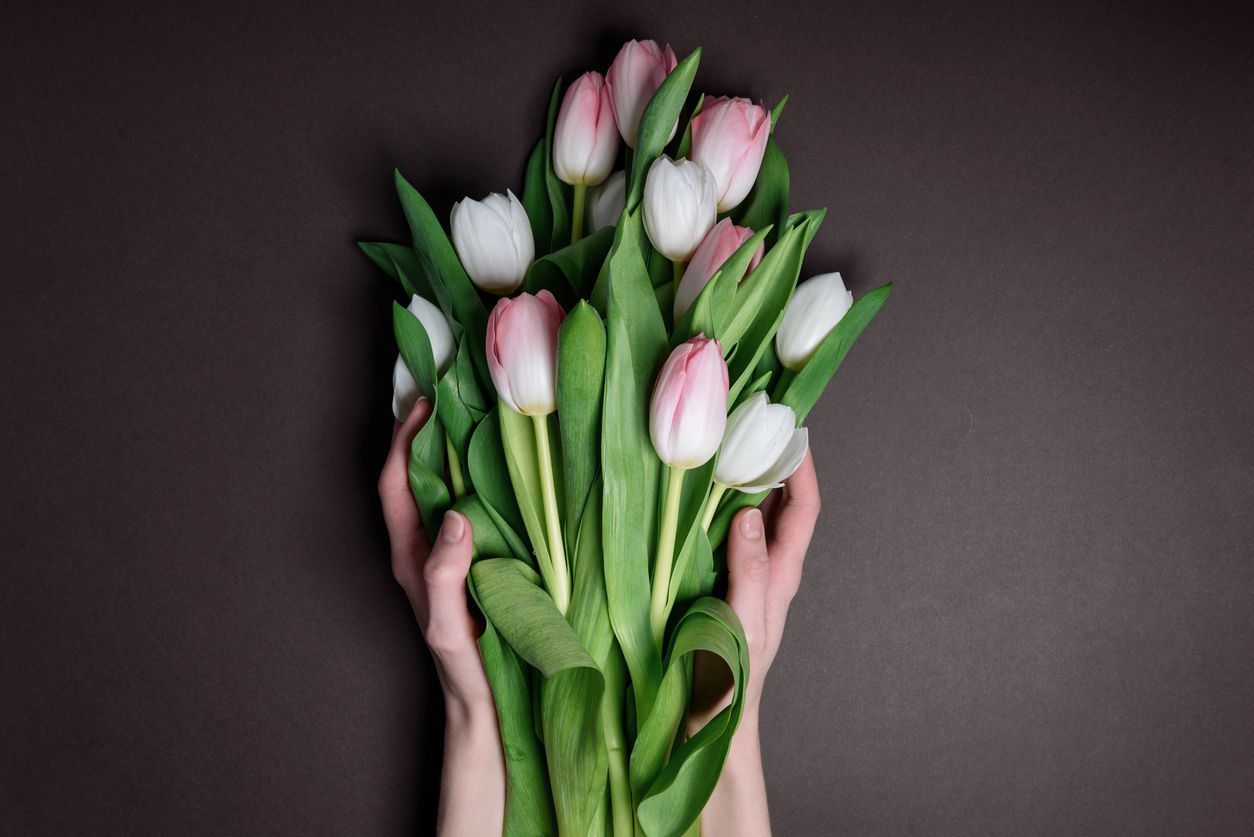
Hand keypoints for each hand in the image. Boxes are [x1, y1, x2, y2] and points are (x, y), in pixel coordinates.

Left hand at [378, 399, 504, 835]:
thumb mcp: (448, 626)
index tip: (428, 398)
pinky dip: (489, 482)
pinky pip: (478, 511)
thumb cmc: (462, 672)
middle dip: (432, 431)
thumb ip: (444, 574)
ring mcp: (453, 557)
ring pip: (449, 491)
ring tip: (487, 414)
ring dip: (461, 452)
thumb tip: (456, 514)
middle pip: (420, 477)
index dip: (407, 438)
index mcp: (411, 556)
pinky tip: (516, 471)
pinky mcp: (479, 566)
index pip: (398, 483)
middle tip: (460, 390)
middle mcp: (427, 549)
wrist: (485, 712)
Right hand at [689, 451, 821, 835]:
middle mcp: (761, 569)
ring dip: (734, 480)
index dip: (802, 467)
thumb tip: (748, 514)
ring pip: (741, 517)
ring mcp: (733, 577)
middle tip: (745, 419)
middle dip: (767, 460)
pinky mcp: (706, 585)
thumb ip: (749, 572)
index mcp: (780, 575)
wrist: (704, 729)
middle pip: (774, 504)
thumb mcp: (744, 625)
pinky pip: (710, 536)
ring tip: (715, 442)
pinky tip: (682, 493)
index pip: (803, 509)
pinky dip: (703, 508)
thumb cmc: (729, 684)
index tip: (791, 427)